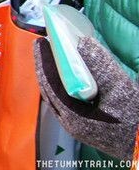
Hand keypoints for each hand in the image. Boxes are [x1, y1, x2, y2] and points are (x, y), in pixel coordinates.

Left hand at [34, 36, 138, 159]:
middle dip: (46, 66)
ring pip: (56, 96)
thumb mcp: (119, 88)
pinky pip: (64, 101)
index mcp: (74, 117)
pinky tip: (67, 75)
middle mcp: (69, 124)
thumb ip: (100, 65)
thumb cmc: (135, 119)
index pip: (50, 84)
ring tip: (52, 56)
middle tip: (44, 45)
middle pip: (50, 89)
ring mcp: (74, 127)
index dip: (44, 61)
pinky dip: (63, 85)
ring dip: (53, 75)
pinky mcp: (82, 126)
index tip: (41, 43)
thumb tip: (82, 43)